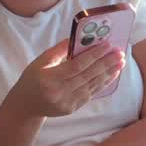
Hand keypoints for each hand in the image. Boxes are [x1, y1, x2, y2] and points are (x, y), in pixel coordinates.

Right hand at [10, 38, 124, 117]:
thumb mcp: (40, 61)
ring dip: (108, 73)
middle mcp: (58, 92)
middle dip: (106, 63)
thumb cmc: (32, 79)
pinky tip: (111, 75)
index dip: (93, 55)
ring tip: (120, 63)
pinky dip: (102, 84)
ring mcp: (66, 102)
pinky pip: (90, 94)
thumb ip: (59, 50)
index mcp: (49, 78)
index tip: (107, 45)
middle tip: (120, 53)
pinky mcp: (72, 108)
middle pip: (87, 76)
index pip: (76, 66)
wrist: (26, 106)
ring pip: (92, 86)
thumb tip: (79, 37)